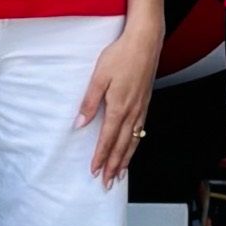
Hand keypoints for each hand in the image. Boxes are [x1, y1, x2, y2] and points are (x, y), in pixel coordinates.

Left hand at [79, 18, 160, 184]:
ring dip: (126, 159)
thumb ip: (89, 102)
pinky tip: (132, 148)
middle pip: (122, 146)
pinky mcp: (146, 103)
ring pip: (133, 141)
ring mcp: (141, 108)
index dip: (101, 157)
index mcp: (118, 107)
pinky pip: (141, 130)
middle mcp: (132, 112)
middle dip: (114, 166)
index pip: (107, 139)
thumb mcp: (98, 77)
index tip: (94, 170)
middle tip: (107, 182)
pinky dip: (136, 144)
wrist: (145, 42)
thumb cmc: (121, 56)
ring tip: (120, 174)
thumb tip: (79, 123)